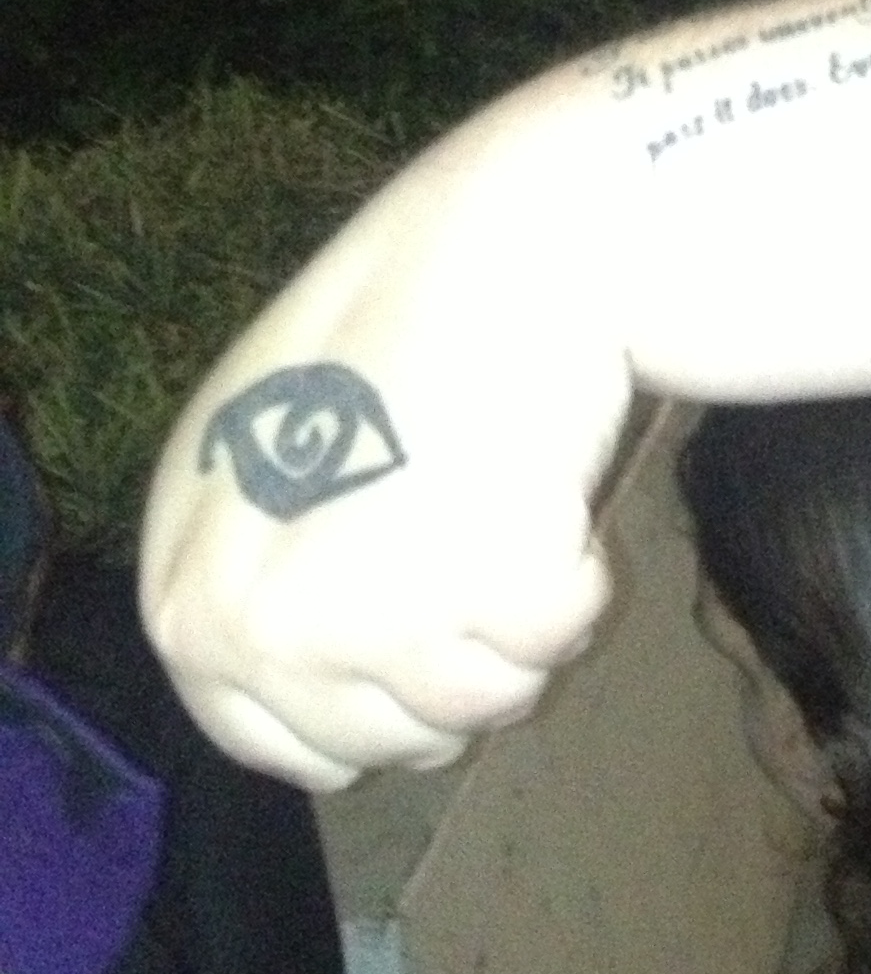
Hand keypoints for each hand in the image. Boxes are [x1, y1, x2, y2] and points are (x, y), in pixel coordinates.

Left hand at [139, 105, 629, 788]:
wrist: (513, 231)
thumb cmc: (405, 320)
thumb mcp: (272, 454)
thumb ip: (267, 579)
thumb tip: (322, 698)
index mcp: (184, 584)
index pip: (268, 742)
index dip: (360, 708)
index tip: (415, 639)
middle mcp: (250, 619)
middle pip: (385, 743)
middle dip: (453, 663)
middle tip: (476, 536)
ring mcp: (358, 615)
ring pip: (483, 706)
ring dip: (523, 621)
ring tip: (514, 499)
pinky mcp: (469, 594)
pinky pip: (556, 642)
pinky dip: (583, 579)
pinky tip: (556, 489)